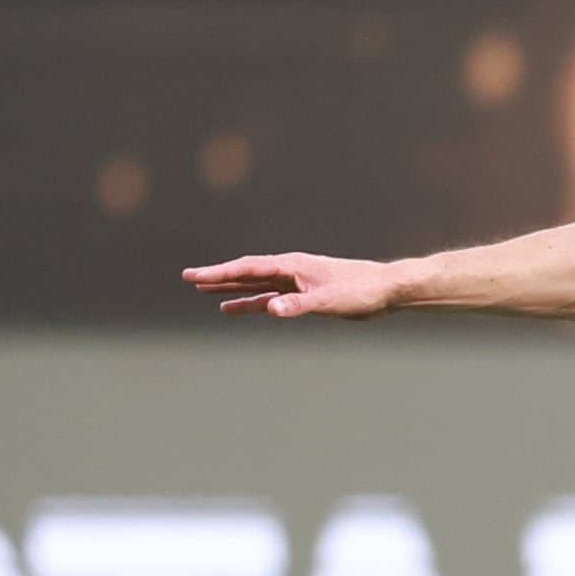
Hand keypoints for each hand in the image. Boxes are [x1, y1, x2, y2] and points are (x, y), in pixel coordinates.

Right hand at [182, 252, 408, 317]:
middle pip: (246, 272)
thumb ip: (299, 305)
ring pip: (254, 284)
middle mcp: (290, 270)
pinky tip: (233, 308)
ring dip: (230, 288)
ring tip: (202, 291)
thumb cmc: (361, 291)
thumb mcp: (329, 301)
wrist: (386, 290)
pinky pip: (269, 298)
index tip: (195, 276)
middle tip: (188, 278)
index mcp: (292, 266)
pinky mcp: (303, 295)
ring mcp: (295, 282)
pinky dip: (250, 302)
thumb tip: (272, 309)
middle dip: (217, 276)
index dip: (220, 272)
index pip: (248, 268)